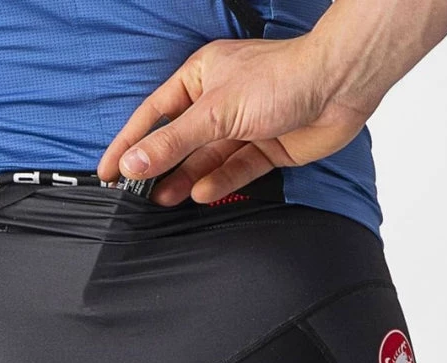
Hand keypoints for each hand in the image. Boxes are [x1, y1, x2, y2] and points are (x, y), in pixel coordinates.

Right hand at [97, 33, 371, 205]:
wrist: (338, 85)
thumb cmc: (282, 78)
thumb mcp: (215, 112)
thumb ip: (173, 142)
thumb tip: (134, 163)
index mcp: (200, 78)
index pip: (153, 115)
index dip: (129, 143)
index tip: (108, 171)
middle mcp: (220, 101)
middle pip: (179, 140)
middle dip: (158, 167)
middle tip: (135, 194)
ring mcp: (244, 125)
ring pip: (206, 158)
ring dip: (185, 178)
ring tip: (162, 200)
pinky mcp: (266, 146)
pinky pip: (235, 169)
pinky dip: (219, 181)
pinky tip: (201, 194)